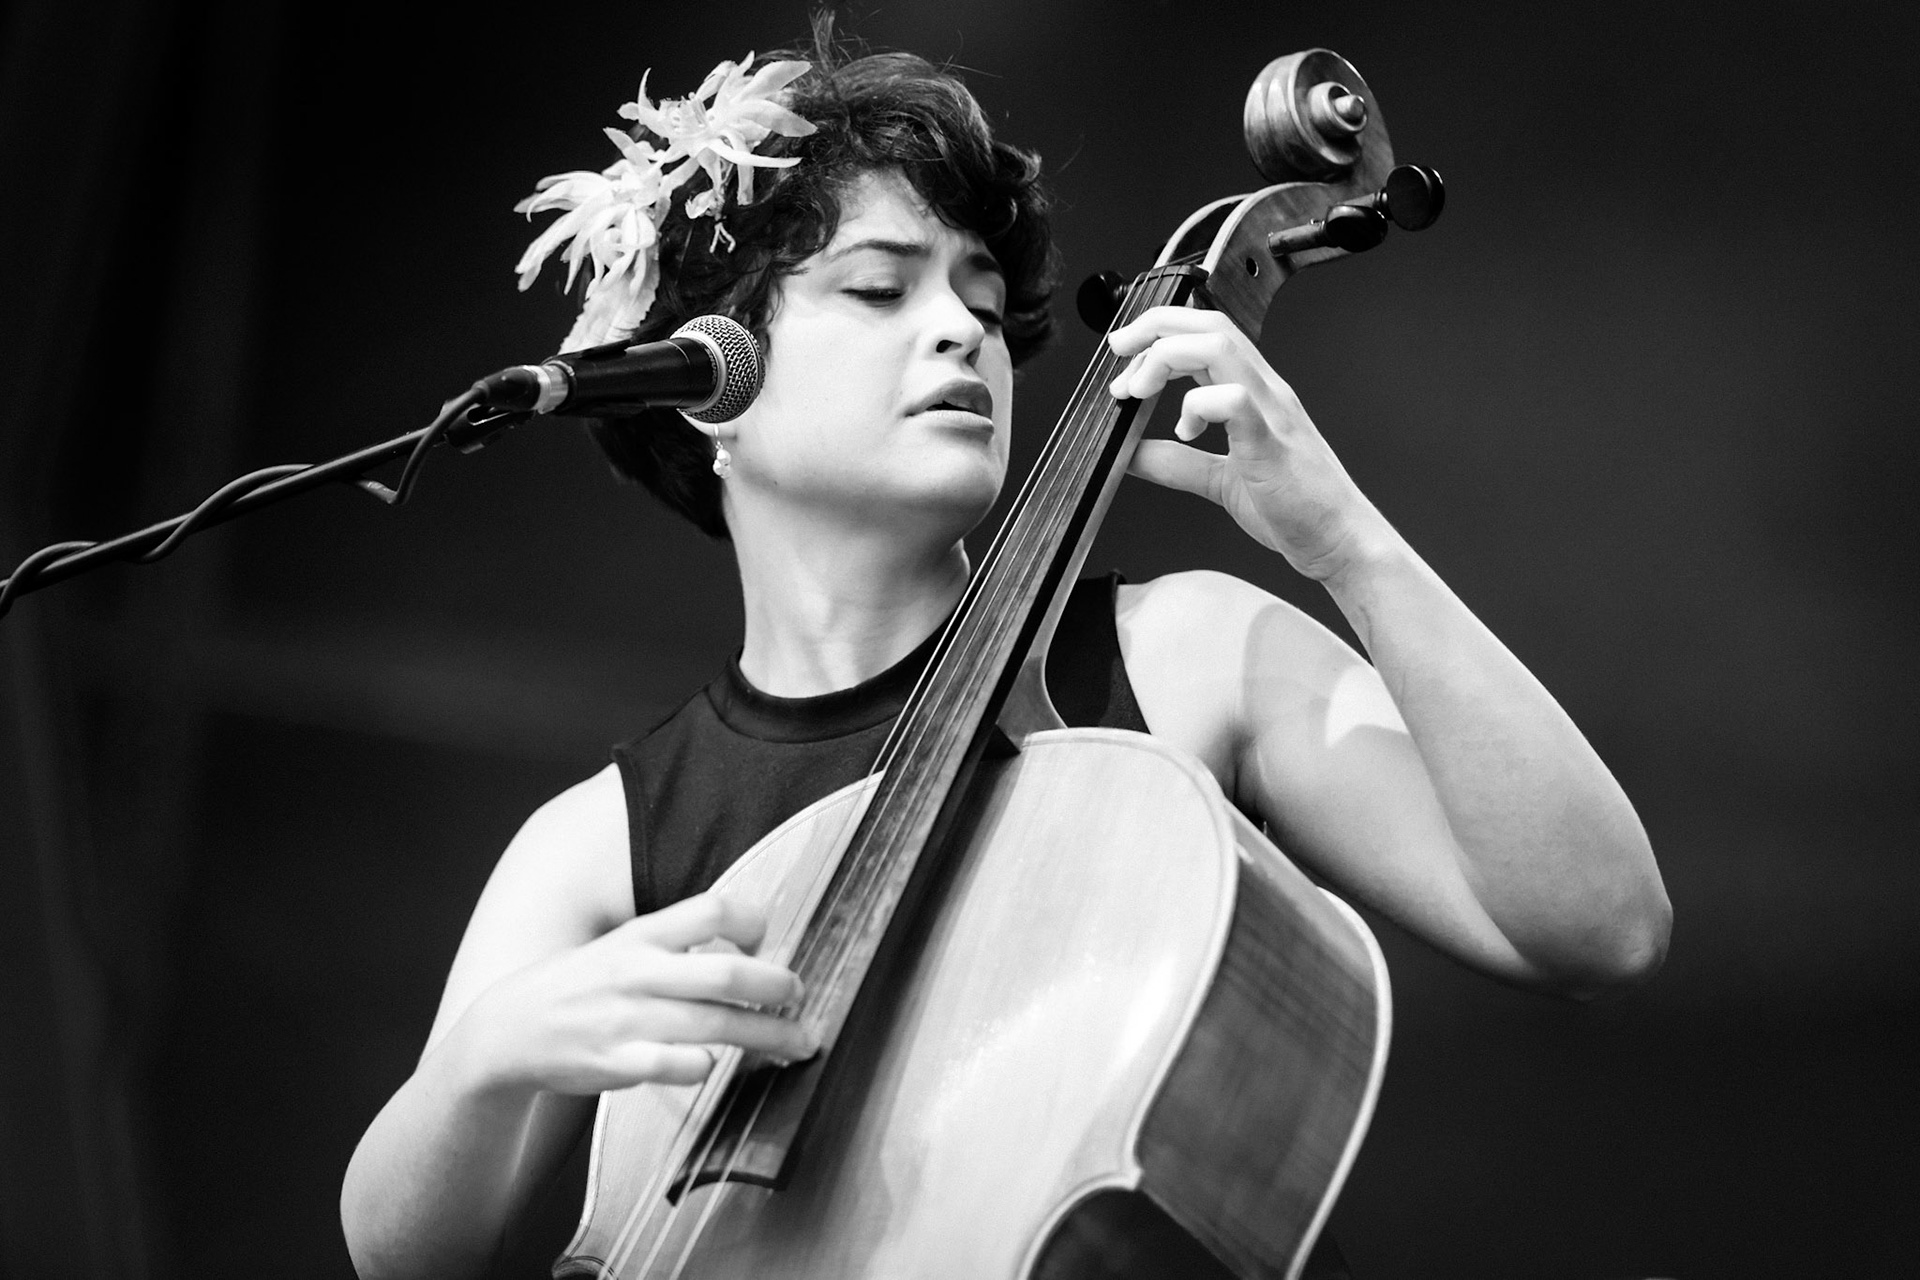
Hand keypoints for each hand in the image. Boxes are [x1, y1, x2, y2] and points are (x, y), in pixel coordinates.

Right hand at [451, 893, 816, 1096]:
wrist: (508, 1031)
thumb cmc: (580, 986)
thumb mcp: (622, 946)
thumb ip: (676, 942)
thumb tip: (749, 944)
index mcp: (641, 935)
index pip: (712, 910)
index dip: (753, 922)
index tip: (766, 943)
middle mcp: (637, 972)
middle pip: (728, 973)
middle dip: (778, 987)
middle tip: (800, 996)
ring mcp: (628, 1020)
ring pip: (718, 1026)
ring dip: (769, 1036)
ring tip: (799, 1042)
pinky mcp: (618, 1063)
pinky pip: (681, 1066)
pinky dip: (707, 1067)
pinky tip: (716, 1067)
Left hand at [1108, 307, 1391, 579]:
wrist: (1340, 541)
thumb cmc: (1296, 508)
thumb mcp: (1218, 480)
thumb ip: (1175, 463)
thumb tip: (1130, 453)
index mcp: (1255, 394)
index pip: (1207, 334)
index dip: (1160, 332)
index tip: (1125, 356)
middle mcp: (1265, 391)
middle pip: (1209, 325)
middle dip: (1154, 327)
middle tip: (1118, 352)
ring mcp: (1271, 413)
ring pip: (1219, 348)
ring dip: (1166, 357)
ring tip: (1138, 389)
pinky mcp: (1271, 444)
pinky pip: (1234, 402)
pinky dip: (1198, 405)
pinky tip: (1185, 431)